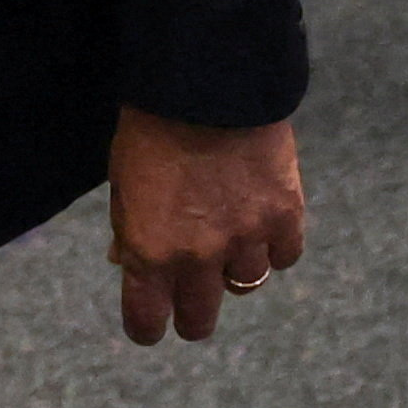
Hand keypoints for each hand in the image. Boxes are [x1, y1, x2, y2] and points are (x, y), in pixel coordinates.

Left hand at [107, 109, 304, 345]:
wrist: (207, 82)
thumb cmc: (152, 127)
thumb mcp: (123, 180)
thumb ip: (128, 230)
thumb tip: (126, 265)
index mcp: (148, 252)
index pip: (147, 323)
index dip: (148, 325)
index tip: (152, 319)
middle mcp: (197, 258)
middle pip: (199, 320)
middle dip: (192, 312)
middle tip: (193, 292)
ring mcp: (246, 240)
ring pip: (245, 285)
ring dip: (234, 268)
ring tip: (229, 235)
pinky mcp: (285, 216)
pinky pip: (284, 256)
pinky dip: (275, 246)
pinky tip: (263, 222)